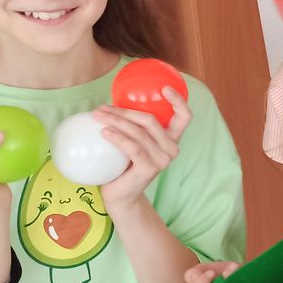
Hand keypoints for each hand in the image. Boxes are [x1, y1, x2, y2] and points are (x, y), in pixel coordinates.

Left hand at [96, 88, 190, 207]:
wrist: (121, 194)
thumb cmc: (124, 165)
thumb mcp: (133, 142)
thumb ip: (133, 126)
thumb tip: (111, 103)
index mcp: (171, 139)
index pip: (184, 117)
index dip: (179, 100)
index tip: (164, 88)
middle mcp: (171, 149)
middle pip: (150, 120)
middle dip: (124, 111)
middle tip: (102, 107)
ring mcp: (163, 160)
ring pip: (138, 132)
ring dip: (115, 121)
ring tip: (97, 116)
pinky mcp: (150, 169)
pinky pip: (132, 147)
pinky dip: (117, 137)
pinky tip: (103, 132)